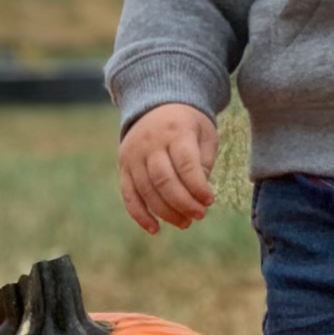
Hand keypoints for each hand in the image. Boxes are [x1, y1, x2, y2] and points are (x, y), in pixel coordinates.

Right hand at [118, 104, 218, 232]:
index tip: (210, 201)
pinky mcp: (123, 166)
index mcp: (175, 131)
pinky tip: (155, 229)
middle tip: (200, 216)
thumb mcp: (204, 134)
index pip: (185, 164)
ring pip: (146, 190)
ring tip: (185, 223)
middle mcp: (150, 143)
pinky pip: (128, 195)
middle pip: (164, 180)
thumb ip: (204, 162)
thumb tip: (198, 196)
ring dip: (166, 212)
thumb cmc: (188, 125)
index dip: (197, 186)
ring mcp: (133, 155)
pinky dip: (140, 215)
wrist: (156, 105)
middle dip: (183, 203)